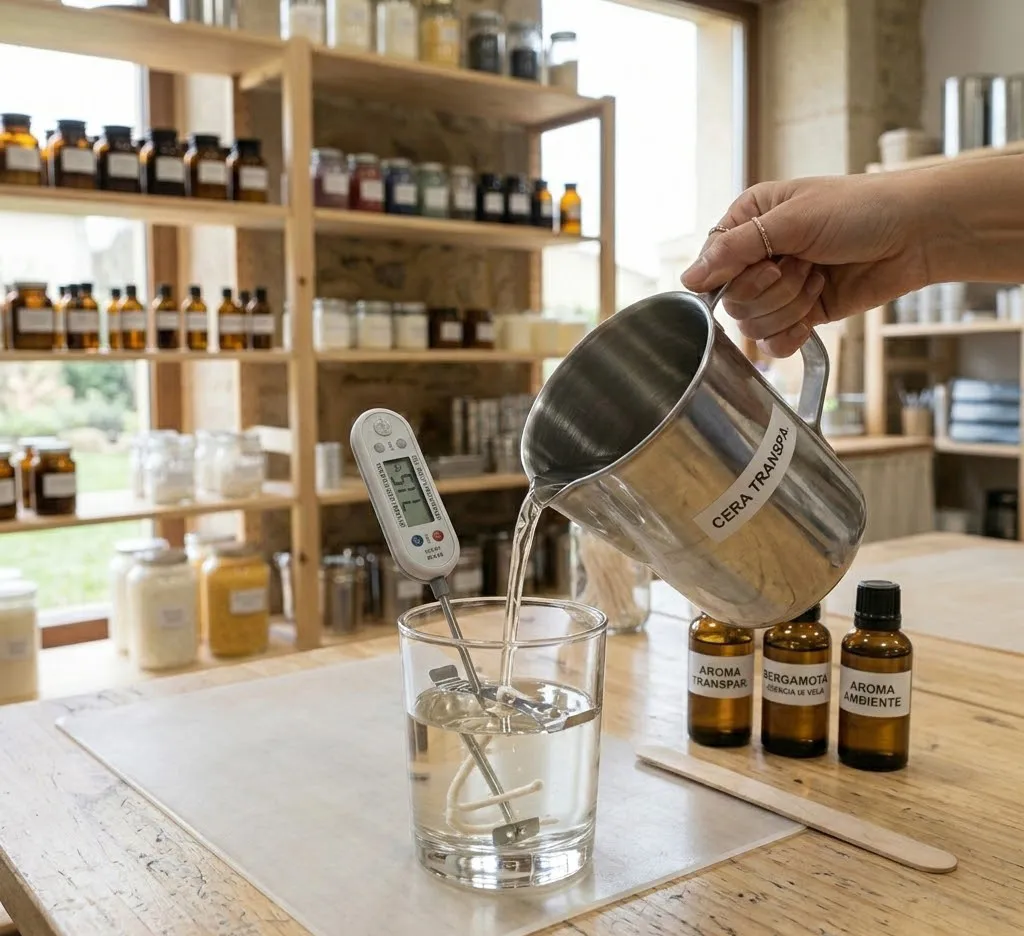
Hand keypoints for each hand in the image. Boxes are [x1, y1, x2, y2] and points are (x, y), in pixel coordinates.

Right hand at [681, 174, 929, 356]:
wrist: (915, 235)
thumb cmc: (859, 210)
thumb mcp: (791, 221)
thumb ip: (734, 251)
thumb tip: (688, 279)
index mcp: (748, 223)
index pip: (711, 266)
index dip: (733, 276)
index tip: (768, 264)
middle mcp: (758, 257)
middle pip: (732, 301)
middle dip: (772, 290)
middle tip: (803, 266)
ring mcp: (780, 289)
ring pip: (753, 324)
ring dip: (790, 306)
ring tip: (819, 279)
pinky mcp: (801, 314)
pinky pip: (773, 343)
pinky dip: (791, 335)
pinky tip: (811, 316)